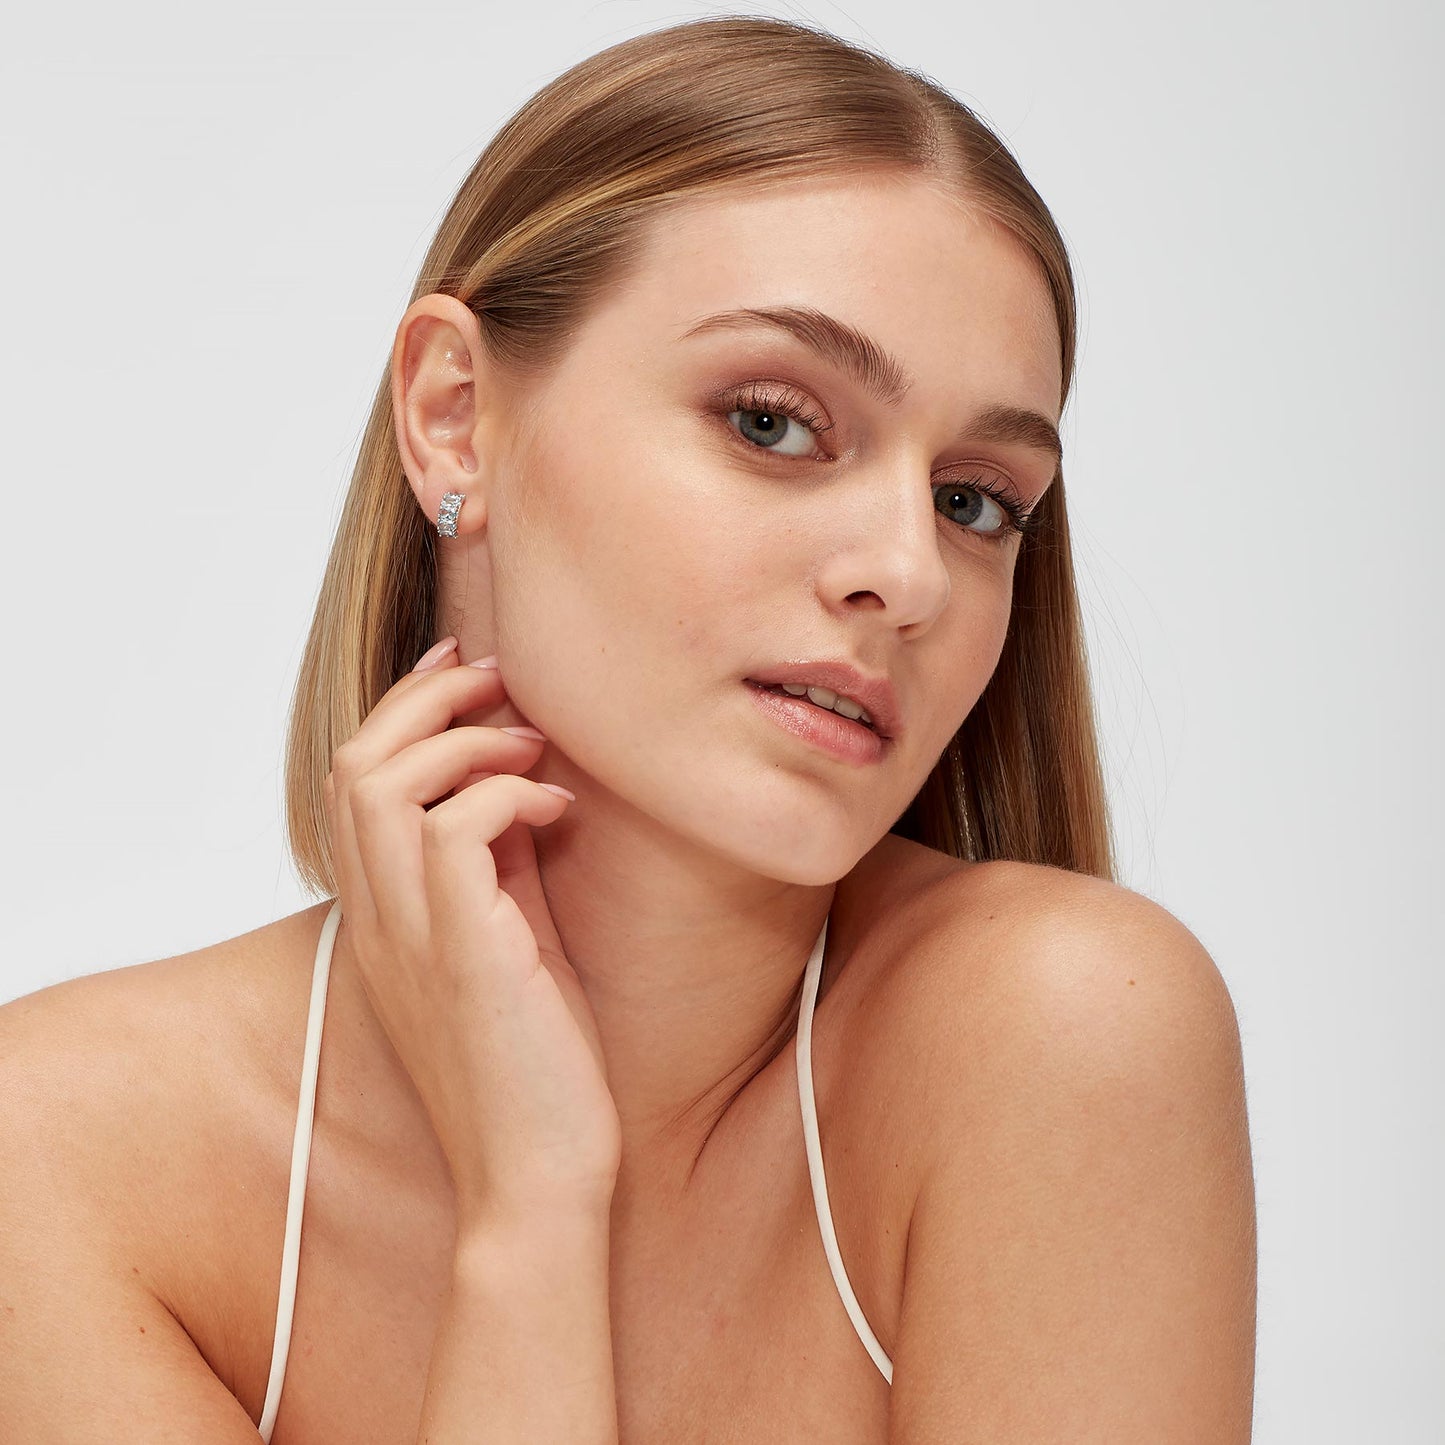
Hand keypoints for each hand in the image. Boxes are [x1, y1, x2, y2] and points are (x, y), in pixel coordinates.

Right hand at [324, 640, 621, 1225]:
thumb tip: (519, 788)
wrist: (536, 1180)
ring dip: (465, 742)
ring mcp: (411, 938)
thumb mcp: (507, 946)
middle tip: (495, 679)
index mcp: (380, 920)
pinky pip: (456, 830)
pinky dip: (508, 795)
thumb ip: (497, 870)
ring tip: (531, 746)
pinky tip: (561, 810)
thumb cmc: (533, 1067)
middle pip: (354, 764)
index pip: (351, 786)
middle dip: (424, 701)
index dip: (400, 713)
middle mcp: (377, 923)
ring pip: (385, 784)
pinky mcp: (463, 953)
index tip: (461, 675)